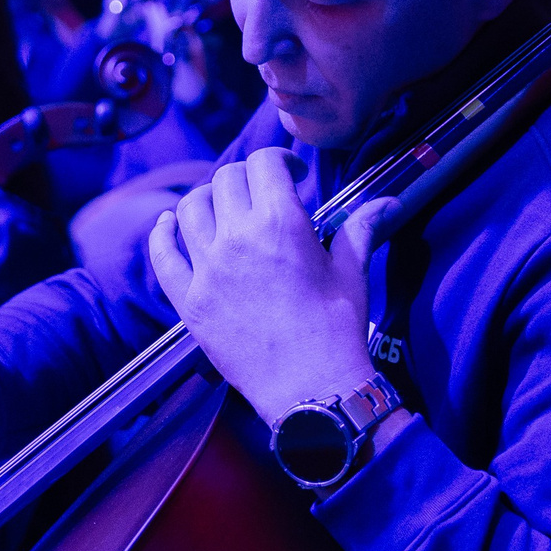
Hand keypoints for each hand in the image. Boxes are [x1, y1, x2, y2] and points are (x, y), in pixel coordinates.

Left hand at [146, 149, 395, 426]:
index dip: (279, 160)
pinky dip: (163, 233)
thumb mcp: (352, 272)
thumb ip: (360, 228)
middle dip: (247, 178)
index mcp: (281, 224)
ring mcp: (207, 270)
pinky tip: (169, 225)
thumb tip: (387, 202)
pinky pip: (163, 254)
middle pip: (225, 180)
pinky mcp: (189, 301)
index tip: (292, 175)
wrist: (312, 390)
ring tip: (223, 210)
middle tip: (262, 195)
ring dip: (207, 199)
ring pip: (188, 208)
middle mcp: (237, 239)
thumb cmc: (338, 331)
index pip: (263, 162)